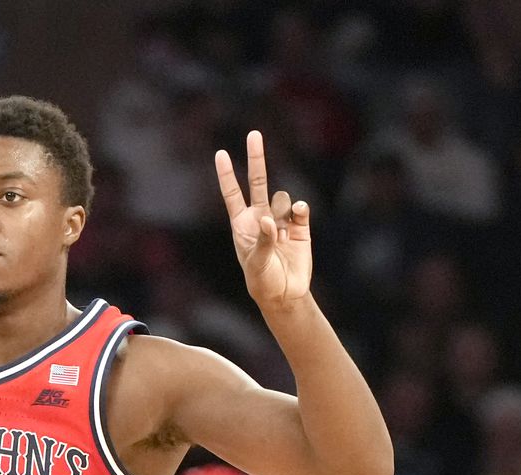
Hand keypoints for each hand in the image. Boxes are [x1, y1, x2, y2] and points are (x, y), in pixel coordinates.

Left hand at [215, 131, 311, 310]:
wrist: (284, 294)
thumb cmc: (262, 280)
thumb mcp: (256, 262)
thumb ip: (263, 239)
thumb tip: (268, 219)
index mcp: (242, 224)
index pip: (233, 194)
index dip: (227, 174)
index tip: (221, 153)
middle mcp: (260, 217)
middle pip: (257, 181)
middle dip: (256, 158)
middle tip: (254, 134)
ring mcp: (280, 220)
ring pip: (281, 197)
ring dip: (280, 207)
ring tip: (280, 231)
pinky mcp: (299, 227)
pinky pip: (299, 209)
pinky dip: (298, 210)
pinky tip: (297, 217)